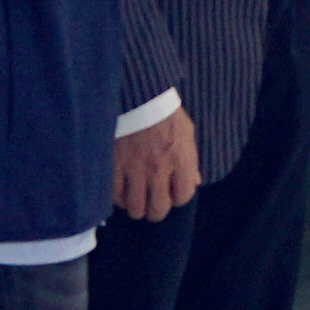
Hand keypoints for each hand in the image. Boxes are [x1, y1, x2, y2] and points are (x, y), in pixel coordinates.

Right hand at [111, 107, 200, 221]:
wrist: (138, 97)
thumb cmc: (165, 114)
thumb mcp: (187, 134)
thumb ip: (190, 161)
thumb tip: (194, 182)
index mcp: (180, 160)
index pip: (183, 197)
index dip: (178, 199)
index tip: (173, 194)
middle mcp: (159, 169)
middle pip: (158, 210)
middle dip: (156, 212)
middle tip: (152, 206)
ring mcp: (135, 169)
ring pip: (135, 208)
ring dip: (137, 208)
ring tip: (136, 200)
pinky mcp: (114, 165)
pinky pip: (115, 195)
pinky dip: (118, 198)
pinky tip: (122, 191)